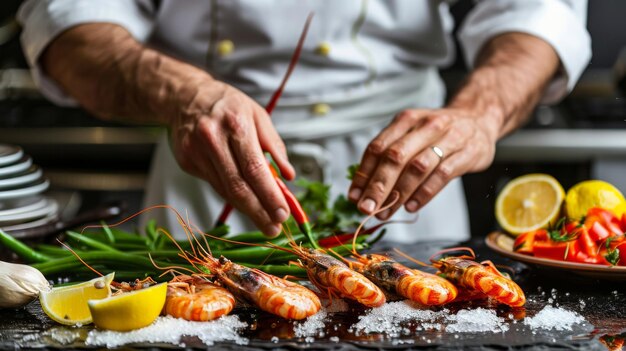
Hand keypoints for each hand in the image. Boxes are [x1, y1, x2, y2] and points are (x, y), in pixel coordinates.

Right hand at [169, 80, 294, 235]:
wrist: (184, 96)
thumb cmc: (227, 105)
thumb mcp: (258, 115)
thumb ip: (275, 145)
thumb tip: (288, 175)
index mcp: (236, 124)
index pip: (255, 169)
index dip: (269, 195)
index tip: (282, 213)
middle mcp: (213, 139)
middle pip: (238, 186)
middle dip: (259, 212)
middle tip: (274, 228)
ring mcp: (197, 152)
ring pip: (225, 190)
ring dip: (247, 210)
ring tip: (265, 221)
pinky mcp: (187, 162)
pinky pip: (215, 185)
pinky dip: (232, 196)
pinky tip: (245, 203)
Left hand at [348, 108, 496, 219]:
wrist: (480, 119)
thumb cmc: (438, 134)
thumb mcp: (413, 134)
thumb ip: (390, 156)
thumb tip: (363, 189)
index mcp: (406, 120)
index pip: (378, 147)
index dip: (363, 173)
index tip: (354, 196)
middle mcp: (426, 125)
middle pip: (395, 157)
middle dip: (378, 186)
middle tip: (366, 208)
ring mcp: (449, 138)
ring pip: (418, 167)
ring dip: (399, 193)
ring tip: (387, 212)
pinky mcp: (468, 153)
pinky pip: (442, 175)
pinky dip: (424, 193)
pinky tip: (411, 206)